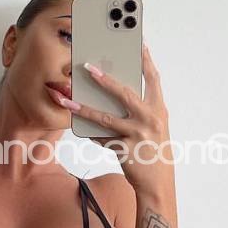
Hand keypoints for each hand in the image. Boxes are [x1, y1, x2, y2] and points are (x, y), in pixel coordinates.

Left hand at [50, 42, 171, 193]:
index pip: (153, 79)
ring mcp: (137, 134)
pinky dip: (90, 132)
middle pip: (124, 93)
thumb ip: (141, 109)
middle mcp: (150, 119)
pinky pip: (101, 137)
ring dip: (83, 108)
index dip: (145, 60)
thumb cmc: (154, 151)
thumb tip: (116, 92)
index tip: (137, 44)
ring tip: (68, 100)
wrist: (157, 183)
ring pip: (105, 117)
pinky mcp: (124, 149)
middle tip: (87, 67)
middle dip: (104, 79)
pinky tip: (77, 126)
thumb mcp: (155, 126)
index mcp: (159, 109)